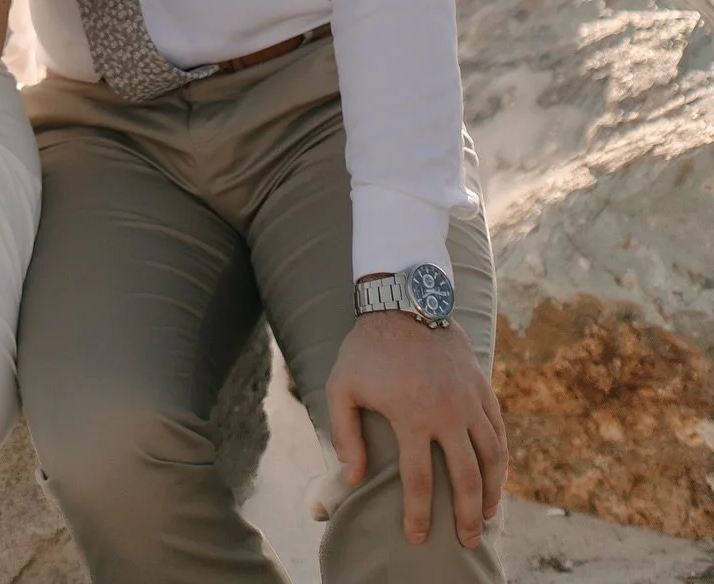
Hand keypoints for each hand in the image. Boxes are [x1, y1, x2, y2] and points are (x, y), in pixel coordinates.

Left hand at [326, 313, 507, 548]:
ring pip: (492, 456)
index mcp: (411, 415)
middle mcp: (447, 412)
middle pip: (465, 477)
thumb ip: (345, 433)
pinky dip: (501, 456)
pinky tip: (497, 474)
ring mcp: (468, 398)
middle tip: (467, 541)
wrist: (402, 301)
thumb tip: (353, 477)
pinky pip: (498, 428)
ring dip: (493, 491)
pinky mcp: (481, 385)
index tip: (418, 537)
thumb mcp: (341, 386)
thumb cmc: (367, 348)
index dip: (418, 514)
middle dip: (466, 515)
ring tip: (487, 515)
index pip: (418, 480)